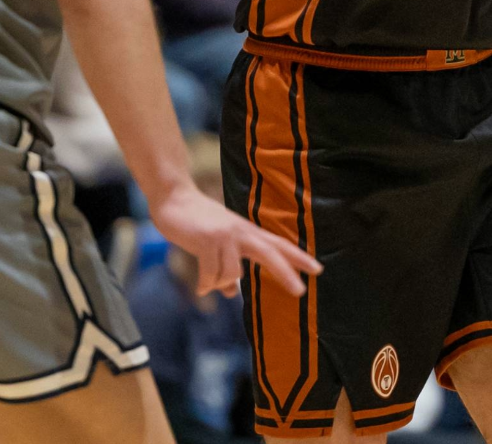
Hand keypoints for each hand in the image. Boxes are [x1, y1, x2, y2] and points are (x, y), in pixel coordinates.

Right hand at [148, 181, 321, 298]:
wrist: (174, 199)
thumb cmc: (197, 223)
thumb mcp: (217, 245)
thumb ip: (227, 268)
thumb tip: (229, 293)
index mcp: (248, 232)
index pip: (279, 244)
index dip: (298, 257)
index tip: (318, 269)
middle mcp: (241, 232)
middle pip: (270, 253)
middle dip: (286, 273)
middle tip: (301, 291)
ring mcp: (225, 235)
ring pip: (232, 274)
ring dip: (218, 283)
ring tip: (207, 282)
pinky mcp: (207, 240)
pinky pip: (211, 276)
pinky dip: (206, 285)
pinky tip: (201, 288)